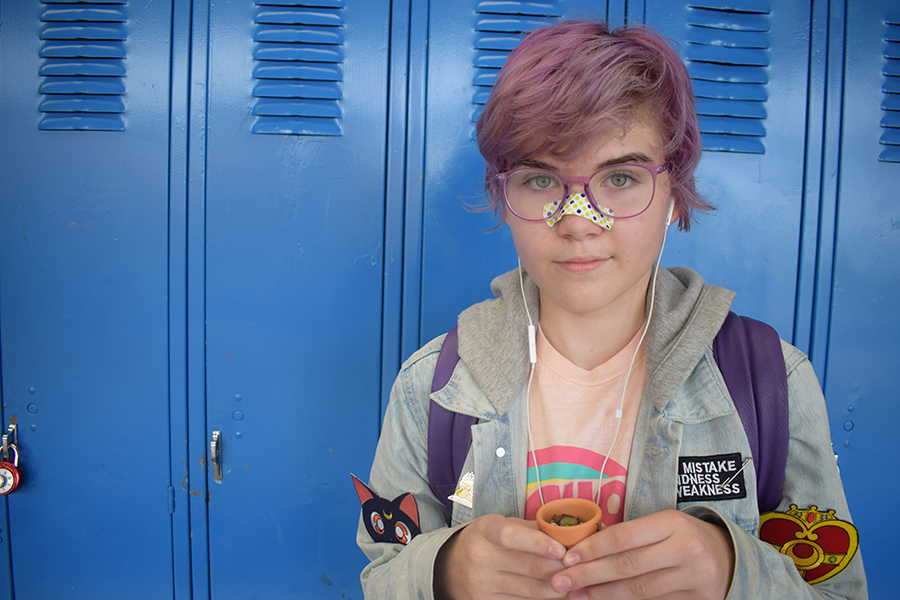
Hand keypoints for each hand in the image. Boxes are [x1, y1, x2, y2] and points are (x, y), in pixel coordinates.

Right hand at [434, 513, 568, 599]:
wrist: (452, 567)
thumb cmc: (487, 541)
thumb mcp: (502, 525)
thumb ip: (532, 529)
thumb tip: (568, 534)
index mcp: (485, 531)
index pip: (512, 537)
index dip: (539, 544)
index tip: (562, 550)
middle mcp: (479, 558)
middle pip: (528, 567)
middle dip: (559, 569)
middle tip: (579, 568)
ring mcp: (481, 585)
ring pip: (530, 591)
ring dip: (557, 589)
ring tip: (576, 584)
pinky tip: (558, 596)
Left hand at [550, 510, 734, 598]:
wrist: (729, 556)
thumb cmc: (683, 536)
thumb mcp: (661, 525)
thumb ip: (629, 536)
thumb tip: (583, 550)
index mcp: (672, 523)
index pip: (623, 537)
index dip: (591, 549)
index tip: (567, 559)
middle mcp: (686, 549)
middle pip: (627, 566)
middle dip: (589, 575)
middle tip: (561, 582)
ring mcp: (695, 578)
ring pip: (639, 590)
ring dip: (603, 595)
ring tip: (578, 595)